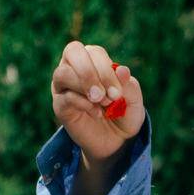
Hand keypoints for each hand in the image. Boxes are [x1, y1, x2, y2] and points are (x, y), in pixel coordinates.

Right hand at [51, 40, 144, 162]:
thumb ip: (129, 85)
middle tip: (105, 95)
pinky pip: (65, 97)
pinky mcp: (60, 106)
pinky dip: (83, 104)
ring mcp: (64, 86)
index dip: (106, 69)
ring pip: (62, 73)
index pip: (94, 52)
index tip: (118, 94)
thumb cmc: (124, 115)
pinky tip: (97, 113)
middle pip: (73, 52)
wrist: (116, 142)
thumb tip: (121, 70)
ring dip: (84, 86)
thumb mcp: (134, 101)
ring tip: (101, 102)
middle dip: (90, 72)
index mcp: (93, 60)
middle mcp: (75, 68)